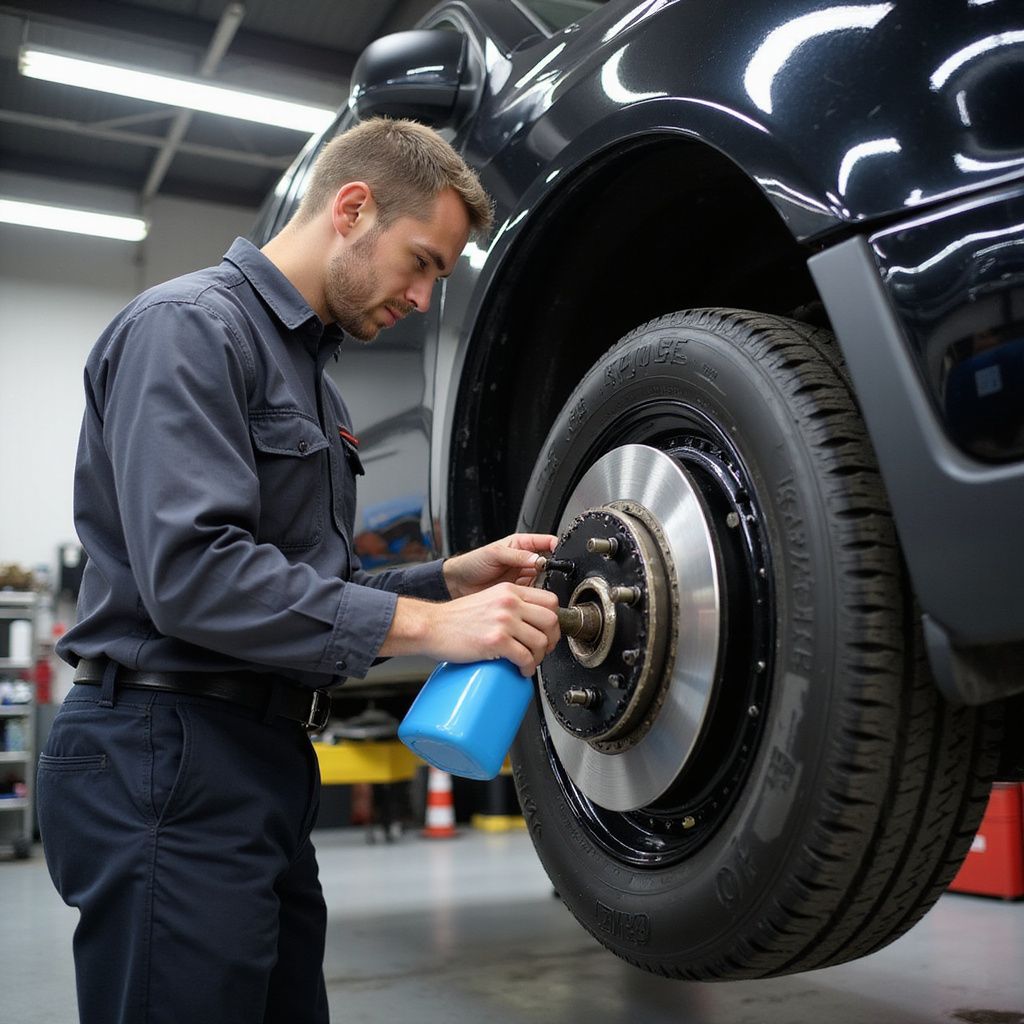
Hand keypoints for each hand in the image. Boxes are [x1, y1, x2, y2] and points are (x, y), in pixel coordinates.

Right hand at [381, 583, 560, 676]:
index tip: (550, 631)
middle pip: (551, 620)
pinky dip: (528, 668)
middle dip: (552, 640)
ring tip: (530, 662)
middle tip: (543, 649)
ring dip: (540, 657)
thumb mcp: (488, 599)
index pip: (550, 600)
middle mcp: (509, 603)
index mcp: (509, 591)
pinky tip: (522, 670)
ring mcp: (503, 621)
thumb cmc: (456, 618)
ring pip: (540, 641)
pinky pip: (525, 656)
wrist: (432, 626)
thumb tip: (531, 621)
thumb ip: (510, 604)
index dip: (555, 619)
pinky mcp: (496, 640)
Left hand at [443, 533, 557, 598]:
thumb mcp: (494, 553)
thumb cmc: (472, 563)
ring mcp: (524, 577)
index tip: (561, 556)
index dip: (556, 548)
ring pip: (545, 580)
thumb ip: (517, 556)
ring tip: (540, 586)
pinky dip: (537, 597)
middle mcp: (526, 560)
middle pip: (550, 563)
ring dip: (546, 584)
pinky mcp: (520, 592)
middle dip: (553, 569)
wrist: (458, 584)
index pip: (547, 543)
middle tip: (550, 575)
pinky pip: (534, 594)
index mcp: (522, 544)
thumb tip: (538, 559)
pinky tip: (534, 597)